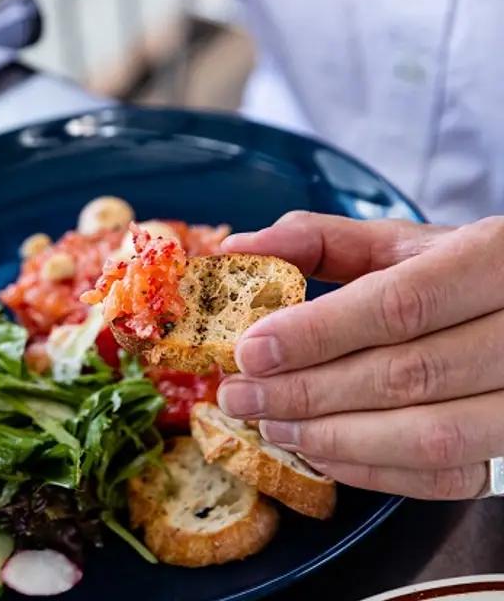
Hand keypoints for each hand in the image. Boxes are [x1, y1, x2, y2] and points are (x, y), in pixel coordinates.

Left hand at [217, 211, 503, 499]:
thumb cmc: (448, 273)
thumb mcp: (394, 243)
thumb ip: (316, 240)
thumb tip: (237, 248)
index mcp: (492, 260)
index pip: (398, 304)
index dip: (318, 333)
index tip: (251, 350)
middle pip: (406, 375)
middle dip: (308, 392)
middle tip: (241, 396)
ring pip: (429, 436)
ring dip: (334, 437)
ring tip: (270, 425)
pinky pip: (447, 476)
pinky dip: (372, 469)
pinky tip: (317, 450)